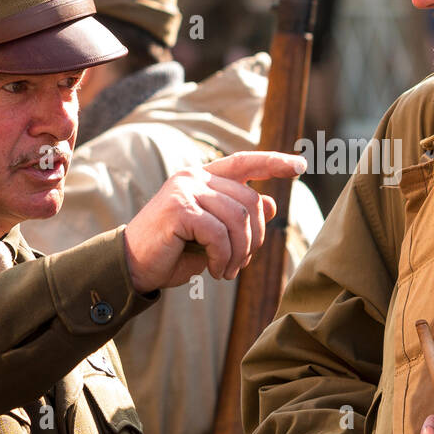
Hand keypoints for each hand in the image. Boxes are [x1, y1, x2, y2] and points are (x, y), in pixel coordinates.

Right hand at [122, 150, 306, 291]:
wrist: (132, 266)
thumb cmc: (173, 252)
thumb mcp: (212, 236)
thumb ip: (238, 218)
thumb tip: (272, 204)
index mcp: (203, 178)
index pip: (245, 162)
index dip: (274, 163)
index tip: (301, 166)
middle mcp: (194, 177)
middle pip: (251, 201)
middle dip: (255, 239)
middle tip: (241, 264)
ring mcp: (185, 189)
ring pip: (239, 218)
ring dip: (240, 253)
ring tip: (228, 271)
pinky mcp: (178, 208)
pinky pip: (219, 234)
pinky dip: (224, 258)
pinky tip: (215, 271)